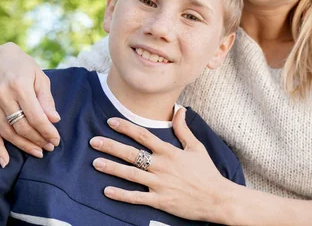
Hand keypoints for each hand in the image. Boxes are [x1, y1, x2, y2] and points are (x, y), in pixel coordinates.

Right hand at [0, 42, 60, 166]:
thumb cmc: (23, 65)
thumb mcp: (40, 76)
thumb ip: (46, 99)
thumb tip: (54, 119)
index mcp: (19, 86)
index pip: (35, 116)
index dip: (47, 131)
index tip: (57, 139)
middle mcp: (2, 96)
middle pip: (21, 127)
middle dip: (38, 140)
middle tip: (50, 147)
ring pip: (7, 133)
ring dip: (23, 146)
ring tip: (37, 152)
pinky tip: (5, 162)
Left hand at [89, 108, 229, 222]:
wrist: (217, 198)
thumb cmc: (207, 172)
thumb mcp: (197, 147)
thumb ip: (183, 129)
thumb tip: (179, 110)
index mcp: (169, 152)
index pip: (143, 135)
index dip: (126, 127)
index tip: (110, 121)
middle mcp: (161, 166)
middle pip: (131, 153)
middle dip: (111, 146)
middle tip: (94, 141)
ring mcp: (159, 184)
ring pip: (130, 174)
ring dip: (111, 168)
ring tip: (95, 162)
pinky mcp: (160, 200)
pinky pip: (137, 197)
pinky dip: (121, 194)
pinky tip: (107, 191)